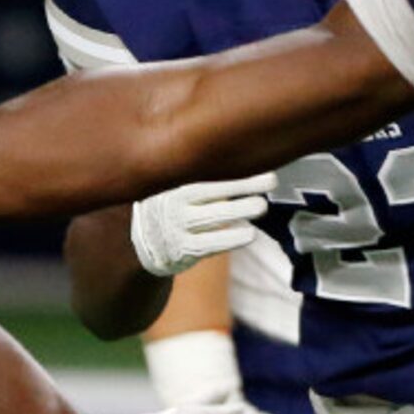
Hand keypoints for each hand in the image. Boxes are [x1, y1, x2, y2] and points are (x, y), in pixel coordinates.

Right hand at [129, 175, 275, 276]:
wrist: (142, 242)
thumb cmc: (171, 207)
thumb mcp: (176, 186)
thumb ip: (202, 177)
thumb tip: (247, 161)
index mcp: (172, 183)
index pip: (208, 173)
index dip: (236, 169)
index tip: (260, 163)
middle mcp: (171, 205)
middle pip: (212, 191)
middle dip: (244, 186)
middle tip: (271, 180)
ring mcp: (174, 229)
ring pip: (214, 218)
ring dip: (241, 211)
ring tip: (260, 206)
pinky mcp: (181, 252)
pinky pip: (211, 244)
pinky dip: (232, 239)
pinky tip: (248, 234)